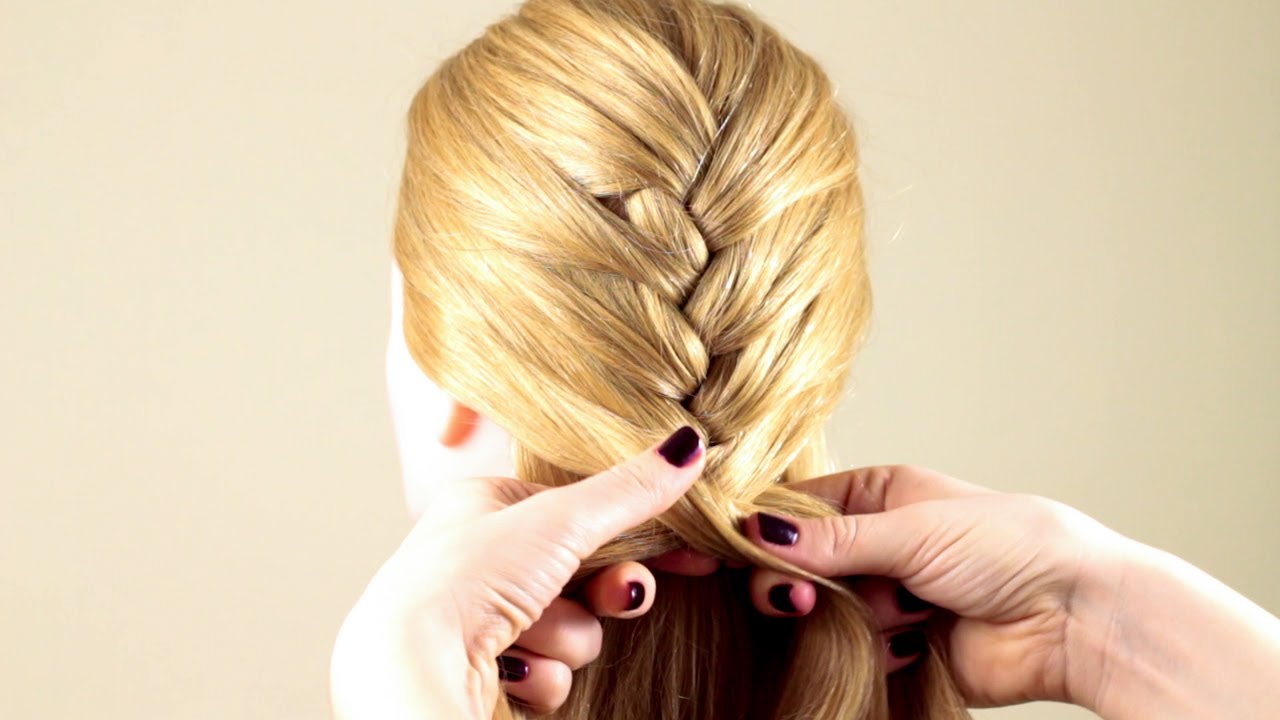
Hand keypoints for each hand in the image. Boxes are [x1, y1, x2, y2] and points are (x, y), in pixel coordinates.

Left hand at [329, 426, 706, 718]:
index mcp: (487, 506)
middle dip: (602, 593)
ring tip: (526, 636)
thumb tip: (689, 447)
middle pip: (583, 574)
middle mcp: (481, 558)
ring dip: (564, 637)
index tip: (690, 554)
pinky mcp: (485, 670)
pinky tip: (511, 671)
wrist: (411, 667)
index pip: (581, 511)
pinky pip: (548, 671)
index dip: (636, 530)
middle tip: (617, 598)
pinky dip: (541, 675)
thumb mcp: (559, 520)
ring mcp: (482, 617)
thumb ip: (629, 490)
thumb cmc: (466, 578)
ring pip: (571, 628)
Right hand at [740, 464, 1129, 708]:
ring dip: (844, 617)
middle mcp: (879, 544)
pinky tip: (907, 642)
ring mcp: (889, 598)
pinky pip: (853, 653)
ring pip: (823, 612)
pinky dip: (871, 651)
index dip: (765, 529)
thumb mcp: (912, 529)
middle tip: (798, 598)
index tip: (735, 548)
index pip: (798, 508)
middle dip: (798, 582)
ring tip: (888, 615)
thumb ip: (831, 540)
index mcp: (880, 495)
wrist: (1073, 617)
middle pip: (800, 564)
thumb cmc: (1009, 546)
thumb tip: (757, 532)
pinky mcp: (900, 649)